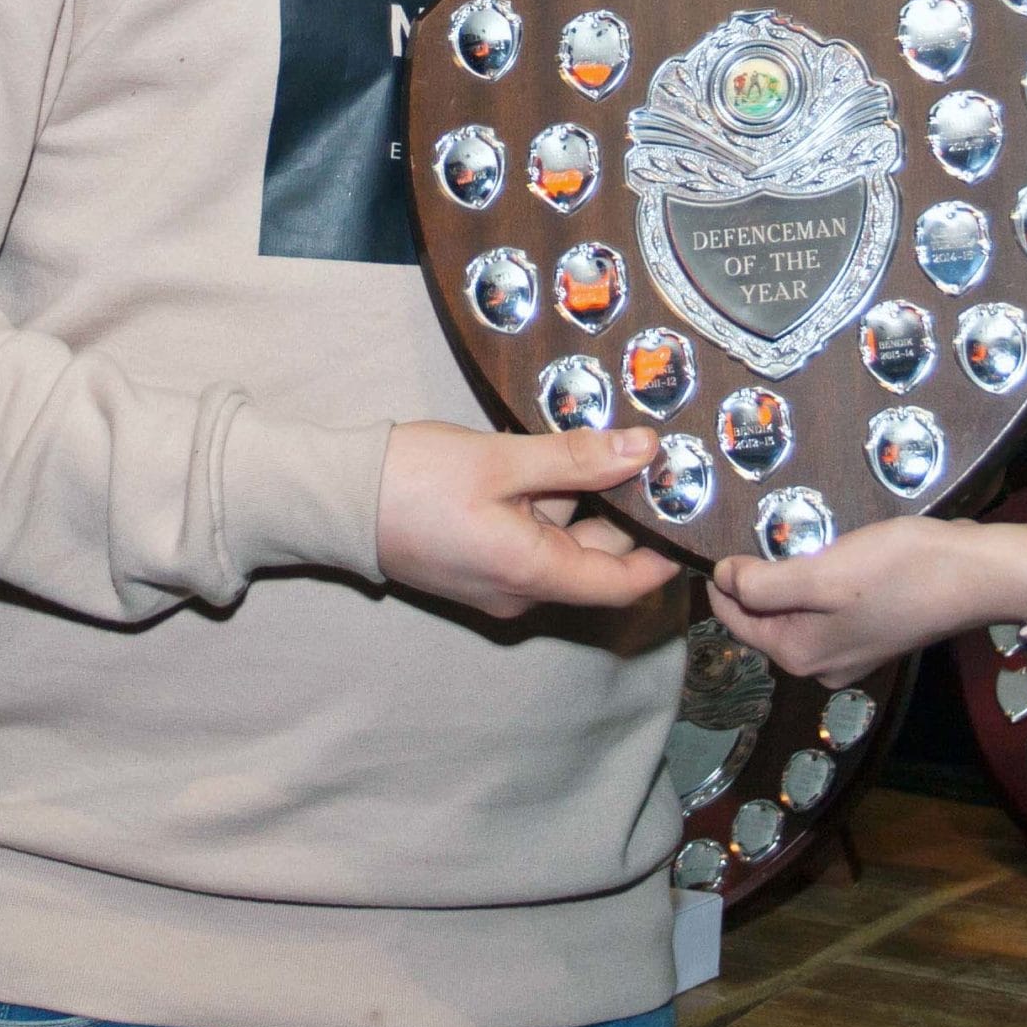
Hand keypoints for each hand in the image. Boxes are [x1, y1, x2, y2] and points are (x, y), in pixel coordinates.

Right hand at [378, 422, 679, 619]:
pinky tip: (555, 454)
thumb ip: (578, 459)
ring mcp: (499, 579)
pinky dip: (552, 500)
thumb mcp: (504, 461)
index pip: (625, 583)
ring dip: (586, 495)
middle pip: (598, 554)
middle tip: (654, 451)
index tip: (692, 511)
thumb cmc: (413, 481)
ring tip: (605, 437)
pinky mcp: (481, 560)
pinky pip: (535, 534)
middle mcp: (522, 589)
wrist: (334, 499)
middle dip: (626, 507)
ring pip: (566, 538)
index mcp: (533, 574)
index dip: (665, 553)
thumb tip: (646, 450)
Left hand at [708, 515, 1026, 685]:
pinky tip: (828, 554)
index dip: (720, 582)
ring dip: (787, 579)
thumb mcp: (823, 573)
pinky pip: (826, 609)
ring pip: (797, 612)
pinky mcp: (875, 633)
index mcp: (800, 655)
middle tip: (752, 532)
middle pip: (766, 619)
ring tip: (786, 537)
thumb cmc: (900, 571)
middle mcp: (821, 665)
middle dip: (755, 580)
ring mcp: (851, 653)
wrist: (976, 575)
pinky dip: (818, 584)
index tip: (712, 544)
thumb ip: (765, 582)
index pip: (736, 620)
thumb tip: (723, 577)